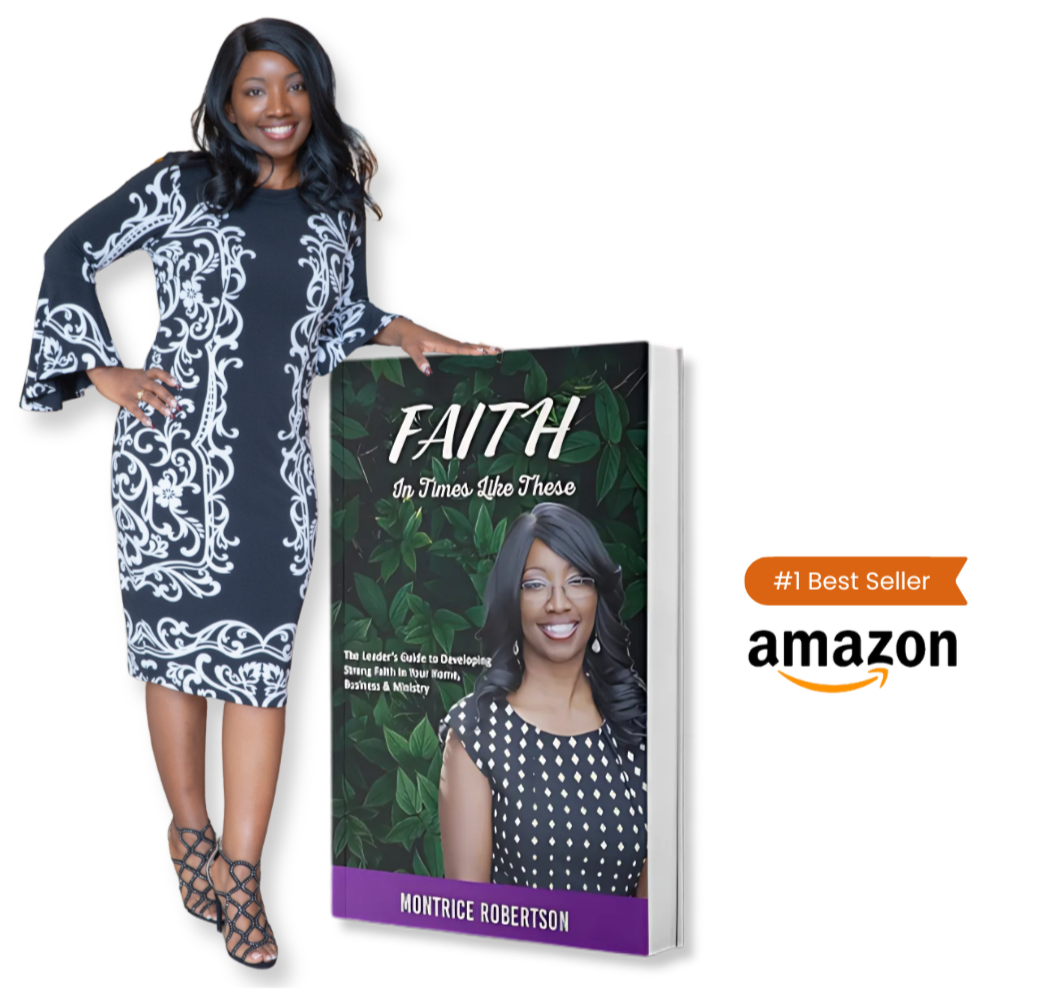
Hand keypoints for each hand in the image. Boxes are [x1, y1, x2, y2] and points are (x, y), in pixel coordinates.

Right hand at [86, 366, 180, 427]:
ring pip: (150, 398)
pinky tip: (150, 423)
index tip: (177, 384)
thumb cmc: (121, 376)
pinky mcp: (125, 399)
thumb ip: (146, 380)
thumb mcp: (135, 374)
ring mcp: (133, 390)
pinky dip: (143, 416)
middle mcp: (140, 381)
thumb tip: (161, 392)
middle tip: (177, 406)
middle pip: (157, 387)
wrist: (102, 374)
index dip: (168, 377)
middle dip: (168, 397)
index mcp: (143, 374)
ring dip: (161, 406)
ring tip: (170, 415)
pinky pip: (135, 408)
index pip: (158, 372)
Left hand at [371, 316, 503, 375]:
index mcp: (442, 344)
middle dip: (486, 347)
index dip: (475, 351)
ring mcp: (449, 340)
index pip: (462, 349)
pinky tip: (481, 345)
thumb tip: (428, 372)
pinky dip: (475, 344)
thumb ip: (420, 361)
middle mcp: (448, 341)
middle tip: (501, 348)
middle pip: (470, 345)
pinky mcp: (447, 341)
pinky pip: (464, 344)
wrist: (403, 330)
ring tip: (498, 346)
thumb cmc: (407, 340)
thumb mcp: (411, 350)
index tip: (488, 351)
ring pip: (469, 343)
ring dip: (483, 345)